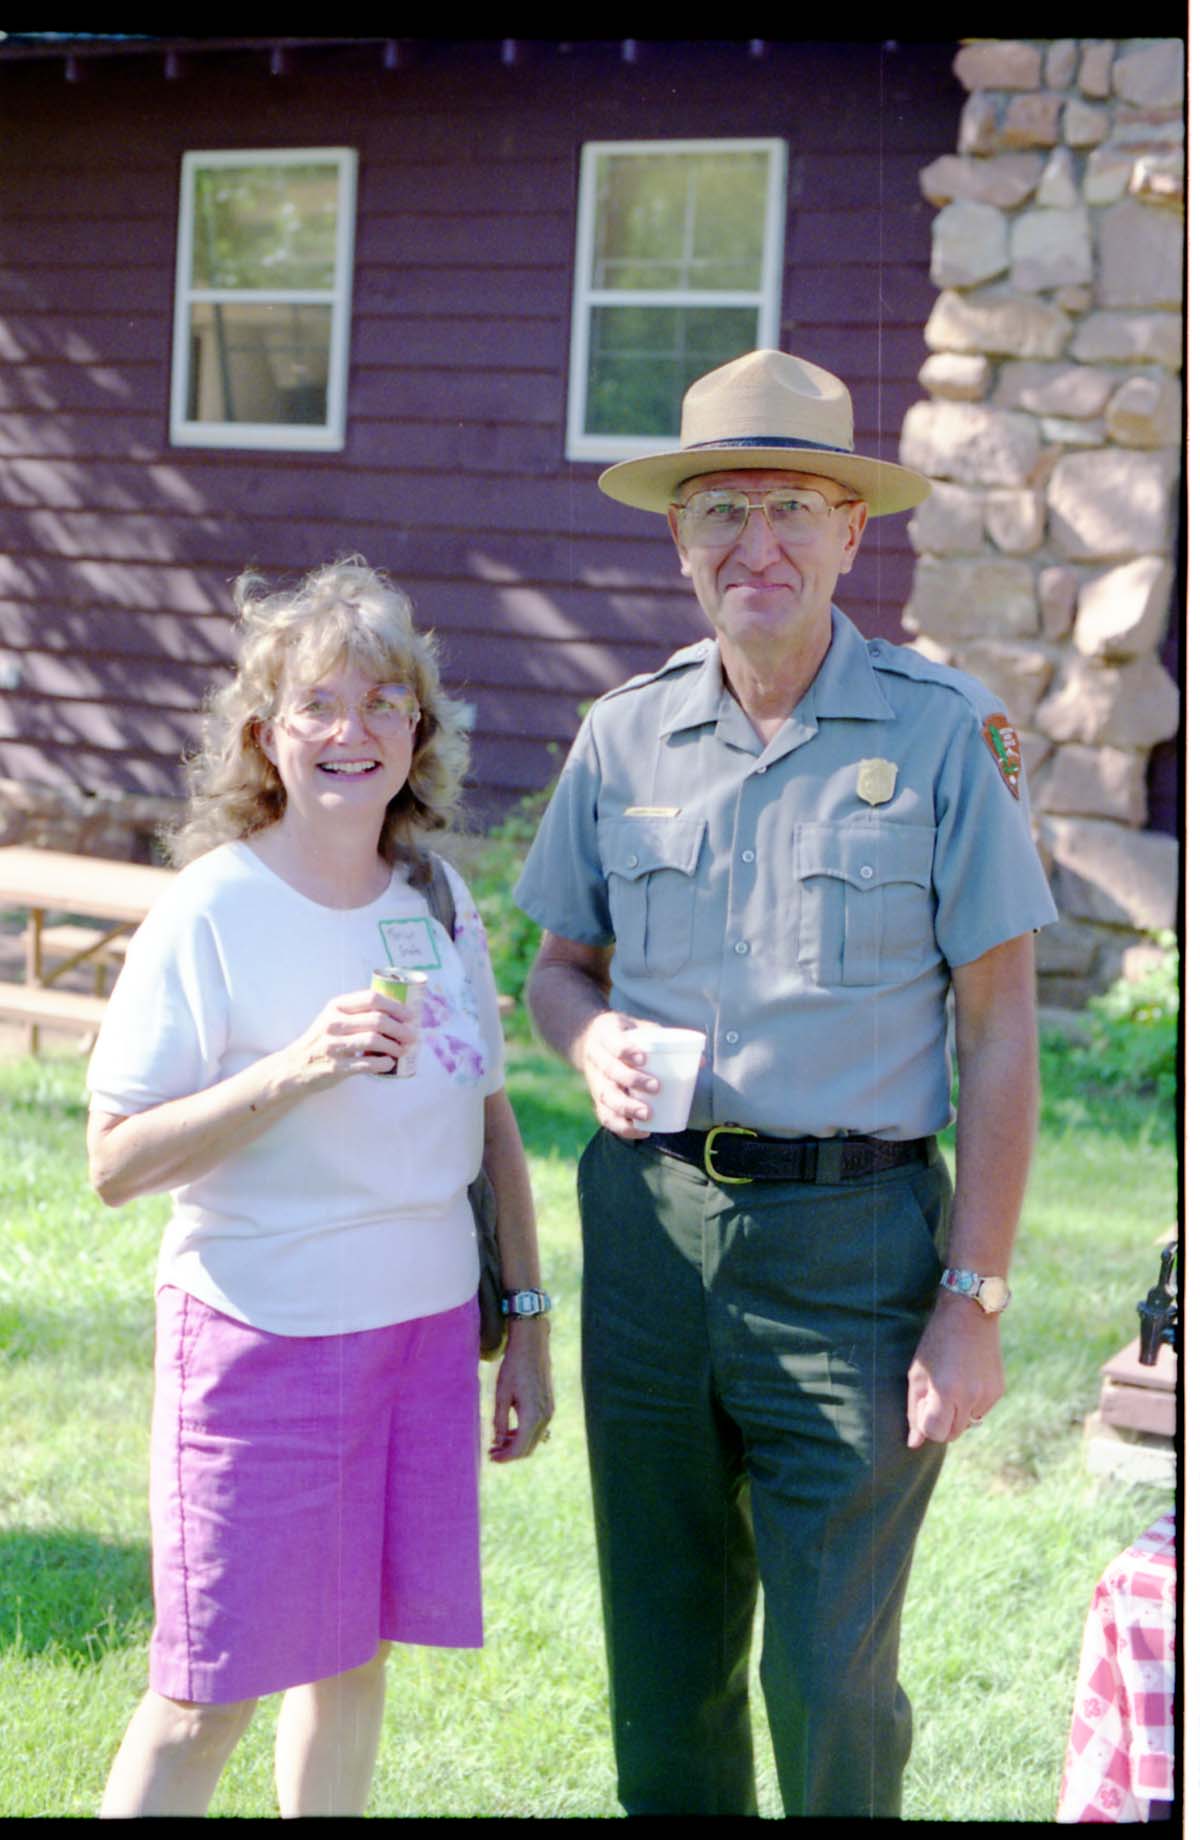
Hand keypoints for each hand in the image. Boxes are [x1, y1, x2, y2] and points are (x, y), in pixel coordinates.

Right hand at [285, 989, 418, 1090]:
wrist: (296, 1066)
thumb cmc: (322, 1039)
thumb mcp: (334, 1018)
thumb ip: (357, 1012)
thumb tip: (398, 1012)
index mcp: (336, 1006)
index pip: (371, 999)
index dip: (395, 1006)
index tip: (410, 1015)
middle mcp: (333, 1023)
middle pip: (377, 1020)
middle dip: (400, 1028)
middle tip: (412, 1035)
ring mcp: (333, 1045)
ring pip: (373, 1040)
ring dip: (394, 1046)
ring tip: (403, 1050)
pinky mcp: (336, 1067)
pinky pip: (366, 1063)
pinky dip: (382, 1063)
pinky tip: (389, 1063)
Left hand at [489, 1318, 552, 1461]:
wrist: (532, 1346)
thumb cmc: (514, 1368)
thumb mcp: (501, 1395)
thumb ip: (500, 1421)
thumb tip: (497, 1442)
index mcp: (532, 1416)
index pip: (519, 1448)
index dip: (504, 1457)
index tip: (490, 1457)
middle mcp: (545, 1417)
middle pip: (528, 1448)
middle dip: (510, 1454)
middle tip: (491, 1451)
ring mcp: (549, 1411)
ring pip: (534, 1440)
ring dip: (517, 1444)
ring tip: (497, 1441)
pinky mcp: (549, 1406)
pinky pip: (538, 1429)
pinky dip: (524, 1434)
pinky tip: (510, 1430)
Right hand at [579, 1010, 658, 1138]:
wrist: (591, 1040)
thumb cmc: (626, 1036)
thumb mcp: (641, 1029)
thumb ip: (667, 1042)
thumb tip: (702, 1061)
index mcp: (605, 1036)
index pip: (612, 1043)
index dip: (625, 1051)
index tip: (643, 1058)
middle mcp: (596, 1059)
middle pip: (609, 1071)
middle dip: (632, 1080)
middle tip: (656, 1086)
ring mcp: (595, 1081)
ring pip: (606, 1096)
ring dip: (626, 1107)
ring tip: (648, 1115)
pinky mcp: (598, 1100)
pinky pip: (605, 1116)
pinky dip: (622, 1127)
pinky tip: (641, 1132)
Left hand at [906, 1293, 1004, 1447]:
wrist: (969, 1313)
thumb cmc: (936, 1341)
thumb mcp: (917, 1374)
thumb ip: (914, 1410)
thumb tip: (914, 1444)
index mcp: (946, 1392)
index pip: (935, 1433)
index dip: (925, 1423)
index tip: (924, 1403)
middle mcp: (970, 1397)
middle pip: (952, 1434)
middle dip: (940, 1423)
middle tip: (936, 1395)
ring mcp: (988, 1395)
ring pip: (967, 1424)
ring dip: (956, 1413)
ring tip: (952, 1381)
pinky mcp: (998, 1391)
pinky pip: (980, 1411)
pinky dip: (970, 1403)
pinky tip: (966, 1378)